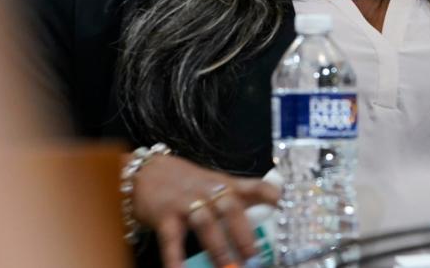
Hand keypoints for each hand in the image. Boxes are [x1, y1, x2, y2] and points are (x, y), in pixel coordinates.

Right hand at [131, 153, 279, 267]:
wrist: (146, 171)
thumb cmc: (186, 182)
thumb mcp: (214, 183)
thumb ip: (238, 195)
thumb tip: (272, 204)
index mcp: (224, 184)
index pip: (252, 185)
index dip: (268, 193)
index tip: (283, 205)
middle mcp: (208, 191)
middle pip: (231, 208)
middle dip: (244, 233)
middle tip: (255, 257)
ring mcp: (186, 202)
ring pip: (206, 223)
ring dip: (218, 248)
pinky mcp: (164, 215)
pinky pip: (171, 239)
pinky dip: (176, 259)